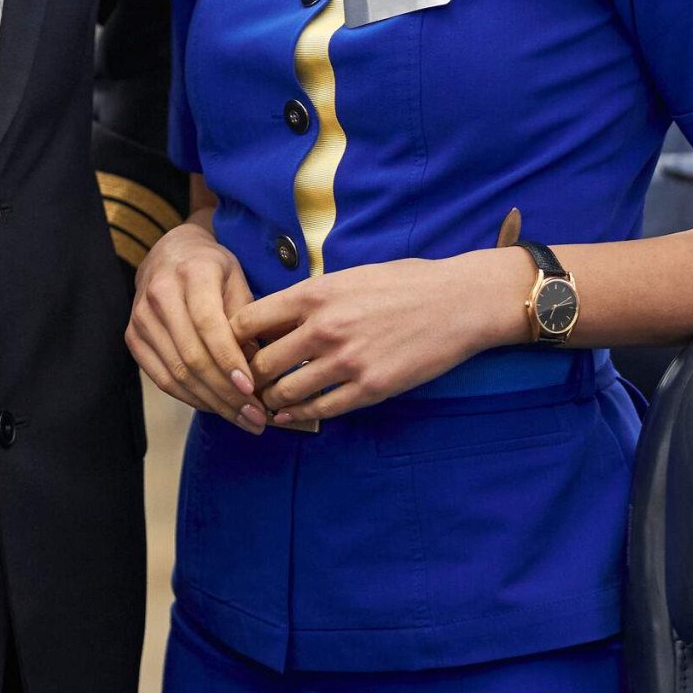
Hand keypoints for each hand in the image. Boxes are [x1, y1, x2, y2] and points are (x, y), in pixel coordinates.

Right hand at [126, 220, 268, 432]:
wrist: (170, 253)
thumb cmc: (212, 268)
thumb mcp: (238, 279)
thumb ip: (248, 319)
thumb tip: (258, 367)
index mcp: (192, 273)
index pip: (209, 325)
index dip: (229, 361)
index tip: (252, 389)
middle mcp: (160, 294)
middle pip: (192, 356)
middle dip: (226, 393)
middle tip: (255, 417)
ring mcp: (141, 317)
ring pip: (176, 373)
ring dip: (211, 403)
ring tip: (241, 418)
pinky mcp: (132, 337)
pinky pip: (161, 378)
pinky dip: (190, 398)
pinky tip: (214, 407)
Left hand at [232, 250, 531, 422]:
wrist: (457, 302)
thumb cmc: (403, 282)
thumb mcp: (347, 276)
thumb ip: (310, 298)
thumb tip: (274, 318)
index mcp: (313, 295)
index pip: (247, 322)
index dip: (235, 339)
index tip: (238, 347)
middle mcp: (323, 328)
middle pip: (260, 364)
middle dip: (250, 375)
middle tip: (249, 383)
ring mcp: (346, 361)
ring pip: (285, 392)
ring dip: (272, 399)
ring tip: (267, 401)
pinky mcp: (370, 389)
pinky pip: (320, 410)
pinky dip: (299, 415)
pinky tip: (291, 415)